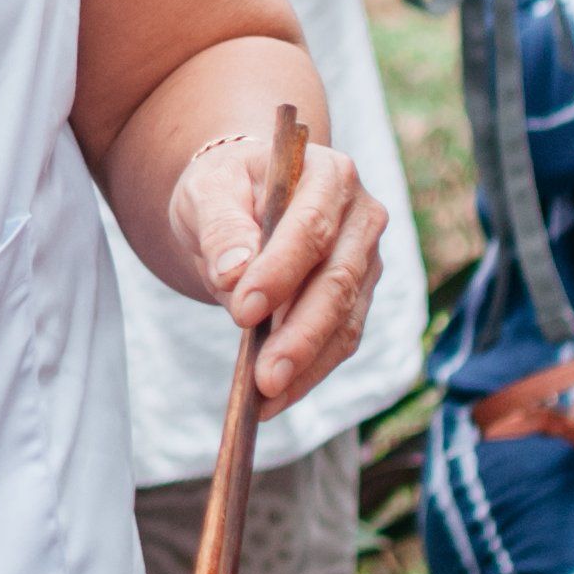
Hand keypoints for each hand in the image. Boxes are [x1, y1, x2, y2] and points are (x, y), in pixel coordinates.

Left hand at [166, 125, 384, 407]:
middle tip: (262, 377)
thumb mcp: (208, 191)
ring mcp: (366, 260)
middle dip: (299, 334)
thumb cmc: (226, 189)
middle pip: (338, 282)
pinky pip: (340, 342)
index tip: (242, 311)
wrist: (241, 199)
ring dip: (306, 364)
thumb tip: (234, 274)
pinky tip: (273, 399)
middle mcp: (361, 216)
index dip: (281, 272)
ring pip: (345, 321)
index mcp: (328, 174)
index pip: (311, 227)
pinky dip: (308, 374)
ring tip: (264, 397)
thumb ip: (221, 226)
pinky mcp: (358, 298)